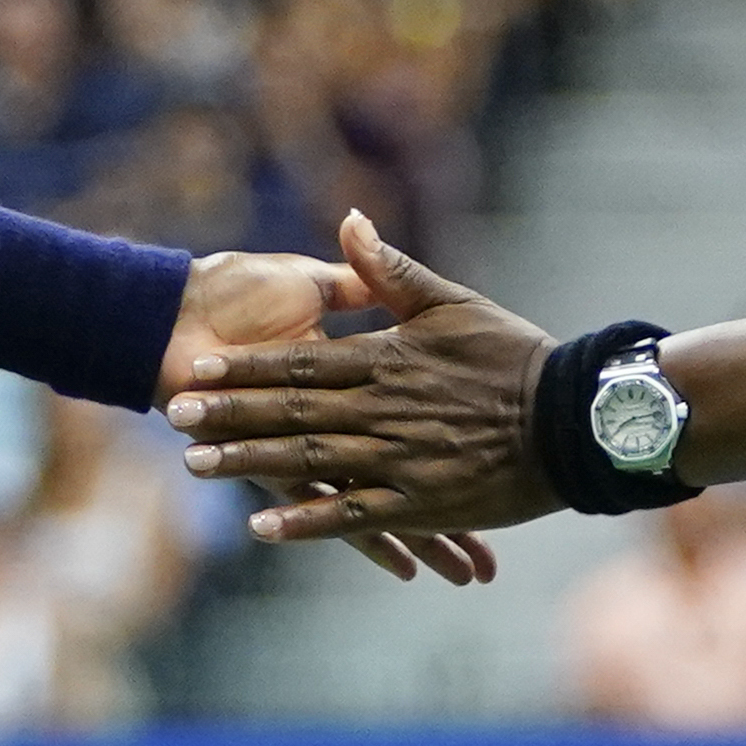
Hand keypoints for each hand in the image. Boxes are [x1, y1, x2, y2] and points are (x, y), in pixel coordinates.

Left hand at [173, 210, 566, 547]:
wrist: (573, 419)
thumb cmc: (515, 356)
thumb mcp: (453, 301)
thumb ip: (392, 270)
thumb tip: (348, 219)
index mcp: (388, 359)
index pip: (300, 360)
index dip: (244, 365)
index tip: (195, 367)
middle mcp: (384, 409)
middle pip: (291, 410)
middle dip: (228, 414)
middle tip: (173, 416)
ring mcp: (400, 459)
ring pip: (311, 460)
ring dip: (250, 463)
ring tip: (197, 466)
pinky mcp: (421, 502)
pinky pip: (354, 514)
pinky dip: (308, 521)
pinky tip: (262, 526)